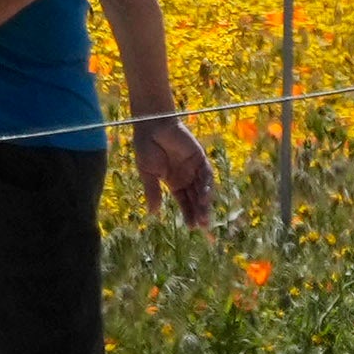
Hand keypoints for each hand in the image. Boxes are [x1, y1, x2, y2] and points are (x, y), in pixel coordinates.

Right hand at [132, 110, 221, 226]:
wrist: (152, 126)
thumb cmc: (145, 147)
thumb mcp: (147, 172)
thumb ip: (152, 191)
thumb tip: (153, 214)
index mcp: (174, 182)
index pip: (184, 202)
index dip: (189, 214)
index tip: (192, 227)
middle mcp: (187, 177)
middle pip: (196, 198)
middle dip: (200, 212)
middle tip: (203, 226)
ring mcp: (194, 168)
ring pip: (203, 189)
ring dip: (205, 203)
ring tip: (204, 216)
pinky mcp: (200, 158)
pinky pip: (207, 175)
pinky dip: (207, 186)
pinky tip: (205, 196)